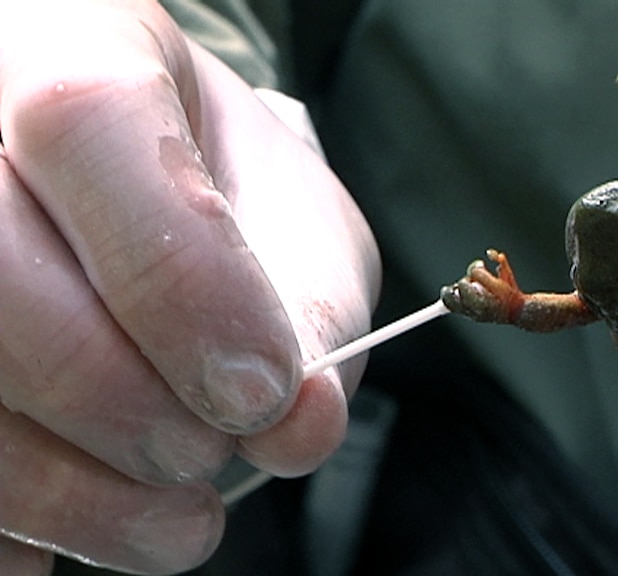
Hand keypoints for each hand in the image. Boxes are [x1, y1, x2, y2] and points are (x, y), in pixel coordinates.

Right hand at [0, 0, 378, 572]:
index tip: (264, 393)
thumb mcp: (292, 215)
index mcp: (62, 39)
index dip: (183, 281)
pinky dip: (7, 526)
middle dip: (118, 400)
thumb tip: (302, 426)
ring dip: (65, 492)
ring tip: (171, 522)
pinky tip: (72, 527)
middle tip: (206, 455)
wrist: (124, 164)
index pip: (89, 124)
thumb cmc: (216, 182)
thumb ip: (313, 306)